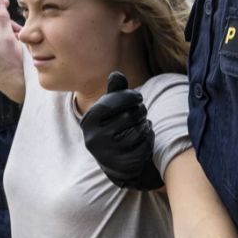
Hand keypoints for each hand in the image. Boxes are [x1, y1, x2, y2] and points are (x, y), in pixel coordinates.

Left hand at [0, 0, 23, 85]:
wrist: (15, 84)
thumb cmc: (12, 62)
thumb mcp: (8, 35)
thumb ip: (1, 15)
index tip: (7, 2)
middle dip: (3, 23)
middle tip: (17, 27)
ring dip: (5, 31)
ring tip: (18, 37)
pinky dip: (2, 39)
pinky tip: (14, 43)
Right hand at [80, 71, 163, 190]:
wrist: (114, 162)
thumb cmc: (113, 127)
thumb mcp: (110, 110)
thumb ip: (114, 92)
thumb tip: (116, 74)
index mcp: (87, 122)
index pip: (109, 103)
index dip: (128, 97)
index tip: (139, 97)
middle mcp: (94, 138)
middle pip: (127, 116)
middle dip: (140, 111)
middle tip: (142, 111)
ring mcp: (108, 153)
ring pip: (138, 130)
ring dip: (145, 124)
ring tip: (142, 124)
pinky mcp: (124, 163)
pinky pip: (145, 144)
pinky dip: (149, 137)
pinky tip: (145, 137)